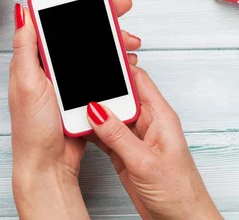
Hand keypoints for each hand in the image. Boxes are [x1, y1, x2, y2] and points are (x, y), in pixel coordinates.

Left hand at [9, 0, 140, 218]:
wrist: (48, 164)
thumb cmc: (32, 129)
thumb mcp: (26, 83)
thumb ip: (26, 47)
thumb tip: (22, 11)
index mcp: (30, 55)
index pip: (41, 12)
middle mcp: (46, 60)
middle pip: (72, 23)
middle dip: (98, 9)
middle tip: (121, 2)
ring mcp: (64, 74)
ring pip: (90, 42)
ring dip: (112, 35)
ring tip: (131, 38)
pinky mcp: (78, 87)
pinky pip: (99, 63)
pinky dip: (114, 57)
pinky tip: (126, 56)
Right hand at [87, 69, 221, 219]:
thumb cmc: (178, 193)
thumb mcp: (144, 161)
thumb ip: (118, 134)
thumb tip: (95, 109)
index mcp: (160, 117)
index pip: (138, 80)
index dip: (119, 66)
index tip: (97, 57)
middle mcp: (146, 123)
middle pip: (118, 94)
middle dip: (98, 88)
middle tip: (75, 83)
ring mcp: (133, 137)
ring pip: (108, 114)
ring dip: (91, 111)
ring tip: (70, 104)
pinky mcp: (122, 151)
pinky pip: (102, 133)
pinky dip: (89, 130)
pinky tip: (77, 127)